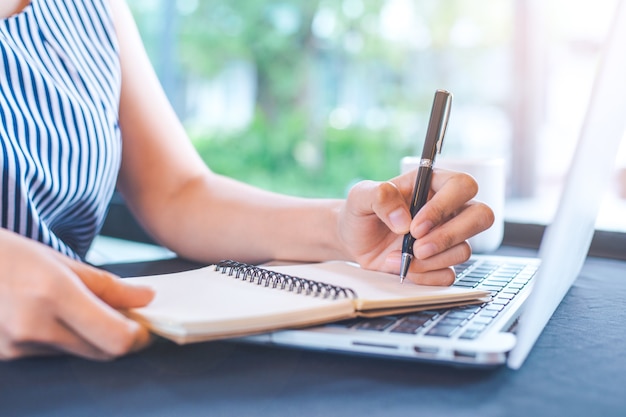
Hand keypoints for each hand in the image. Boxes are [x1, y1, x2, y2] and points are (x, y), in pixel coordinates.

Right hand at [0, 229, 154, 359]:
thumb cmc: (9, 257)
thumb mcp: (61, 262)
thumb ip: (108, 286)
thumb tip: (146, 298)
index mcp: (53, 295)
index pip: (115, 337)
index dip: (138, 337)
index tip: (146, 326)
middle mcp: (34, 327)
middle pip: (102, 352)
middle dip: (120, 338)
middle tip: (127, 317)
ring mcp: (17, 347)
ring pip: (79, 353)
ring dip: (92, 338)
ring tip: (83, 309)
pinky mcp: (8, 357)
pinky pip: (54, 354)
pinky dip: (67, 339)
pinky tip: (56, 317)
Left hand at [337, 169, 493, 284]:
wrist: (354, 239)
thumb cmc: (362, 211)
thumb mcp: (361, 196)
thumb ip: (380, 197)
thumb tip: (403, 219)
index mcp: (434, 184)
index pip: (462, 185)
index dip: (444, 207)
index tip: (414, 226)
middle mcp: (448, 210)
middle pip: (481, 216)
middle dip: (449, 236)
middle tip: (418, 247)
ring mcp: (448, 238)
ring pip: (464, 250)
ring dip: (430, 260)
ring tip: (399, 257)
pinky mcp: (441, 263)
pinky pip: (449, 275)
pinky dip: (424, 276)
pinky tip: (402, 268)